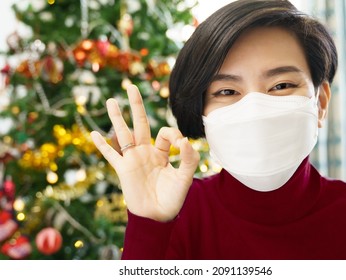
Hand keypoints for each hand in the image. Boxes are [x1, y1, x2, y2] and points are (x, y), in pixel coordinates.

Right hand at [90, 85, 199, 221]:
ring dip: (116, 118)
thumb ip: (188, 158)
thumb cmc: (173, 197)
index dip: (173, 133)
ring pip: (123, 134)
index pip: (163, 132)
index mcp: (161, 152)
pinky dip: (102, 145)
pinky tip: (94, 133)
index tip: (180, 142)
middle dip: (136, 106)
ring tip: (111, 101)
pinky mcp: (123, 170)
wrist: (158, 216)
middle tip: (131, 87)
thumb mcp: (185, 176)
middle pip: (139, 124)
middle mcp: (145, 152)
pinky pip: (110, 155)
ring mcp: (133, 159)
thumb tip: (184, 139)